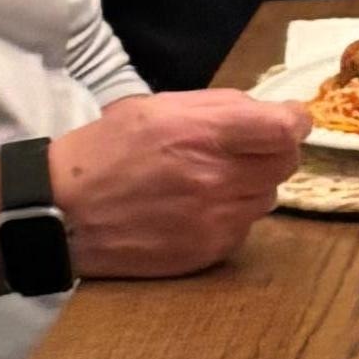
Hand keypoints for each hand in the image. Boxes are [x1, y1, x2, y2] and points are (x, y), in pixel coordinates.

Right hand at [51, 88, 307, 278]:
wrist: (64, 213)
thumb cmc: (107, 152)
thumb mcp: (157, 107)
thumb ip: (220, 107)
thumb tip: (274, 112)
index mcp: (203, 133)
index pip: (285, 129)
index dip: (293, 122)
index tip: (286, 121)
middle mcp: (217, 178)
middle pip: (285, 164)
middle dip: (272, 151)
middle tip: (242, 149)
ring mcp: (217, 220)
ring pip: (268, 196)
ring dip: (251, 184)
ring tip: (210, 179)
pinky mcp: (210, 251)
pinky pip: (245, 227)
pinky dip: (231, 215)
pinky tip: (196, 208)